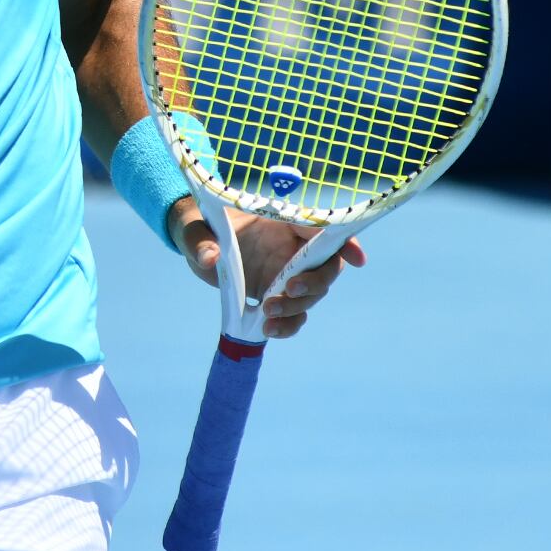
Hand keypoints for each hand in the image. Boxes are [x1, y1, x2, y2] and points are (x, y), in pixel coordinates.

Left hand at [170, 199, 366, 338]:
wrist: (198, 246)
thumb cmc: (200, 225)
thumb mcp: (193, 229)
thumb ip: (200, 241)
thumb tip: (211, 259)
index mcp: (282, 220)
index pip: (322, 228)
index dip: (345, 242)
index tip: (357, 259)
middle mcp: (292, 247)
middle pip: (325, 266)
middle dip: (314, 282)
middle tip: (288, 289)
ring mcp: (287, 273)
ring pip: (312, 294)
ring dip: (297, 308)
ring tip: (267, 313)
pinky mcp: (277, 296)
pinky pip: (295, 315)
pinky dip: (288, 326)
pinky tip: (269, 330)